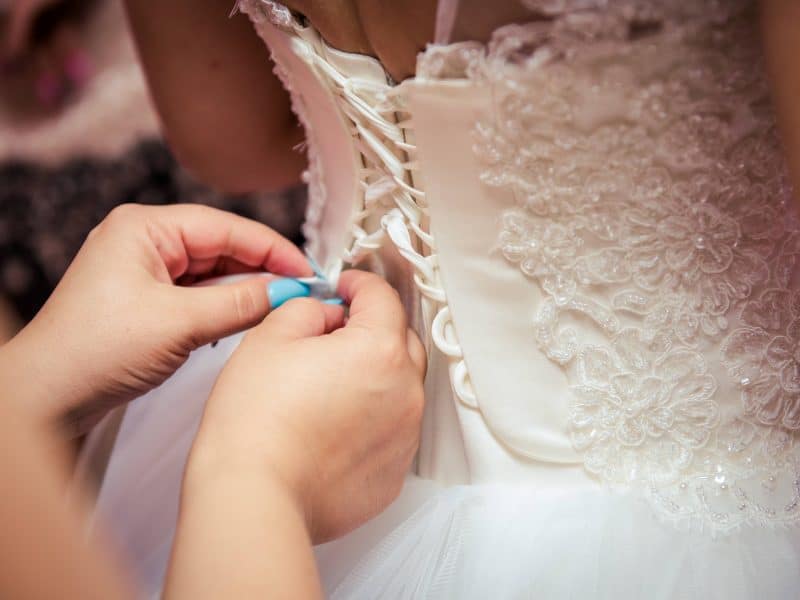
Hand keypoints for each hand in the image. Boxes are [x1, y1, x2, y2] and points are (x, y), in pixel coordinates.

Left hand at [0, 203, 311, 434]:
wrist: (44, 399)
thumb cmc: (94, 351)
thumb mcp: (180, 324)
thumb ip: (240, 302)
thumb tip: (289, 291)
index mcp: (144, 227)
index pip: (226, 228)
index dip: (273, 249)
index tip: (309, 272)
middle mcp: (144, 241)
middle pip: (221, 247)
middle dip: (262, 270)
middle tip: (302, 292)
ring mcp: (144, 270)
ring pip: (212, 272)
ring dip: (245, 289)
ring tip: (280, 307)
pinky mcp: (146, 299)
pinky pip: (198, 293)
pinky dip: (224, 305)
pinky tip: (246, 317)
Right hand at [186, 270, 426, 542]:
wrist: (255, 497)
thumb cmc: (256, 421)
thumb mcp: (271, 337)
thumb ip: (308, 309)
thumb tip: (327, 314)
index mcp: (380, 350)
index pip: (383, 297)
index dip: (359, 283)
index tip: (344, 286)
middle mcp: (405, 392)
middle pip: (400, 339)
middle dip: (372, 327)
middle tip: (333, 331)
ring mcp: (404, 436)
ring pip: (400, 386)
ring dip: (374, 374)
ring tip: (327, 384)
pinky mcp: (393, 473)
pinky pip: (391, 429)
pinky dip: (371, 417)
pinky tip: (333, 424)